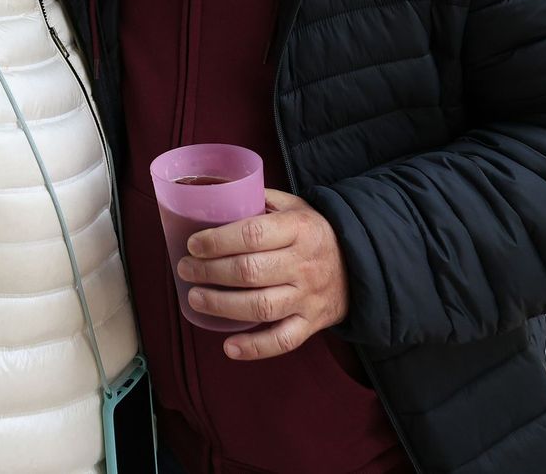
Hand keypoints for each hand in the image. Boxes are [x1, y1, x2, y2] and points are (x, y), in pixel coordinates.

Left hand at [177, 189, 348, 359]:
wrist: (360, 264)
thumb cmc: (313, 232)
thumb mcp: (294, 206)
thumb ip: (260, 201)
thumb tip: (217, 198)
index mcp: (299, 229)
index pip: (253, 234)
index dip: (218, 241)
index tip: (193, 244)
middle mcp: (304, 264)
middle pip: (250, 272)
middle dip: (210, 272)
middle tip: (185, 269)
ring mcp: (308, 297)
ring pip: (261, 307)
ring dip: (221, 305)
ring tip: (195, 298)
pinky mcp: (311, 323)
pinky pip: (283, 340)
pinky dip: (255, 348)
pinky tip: (228, 346)